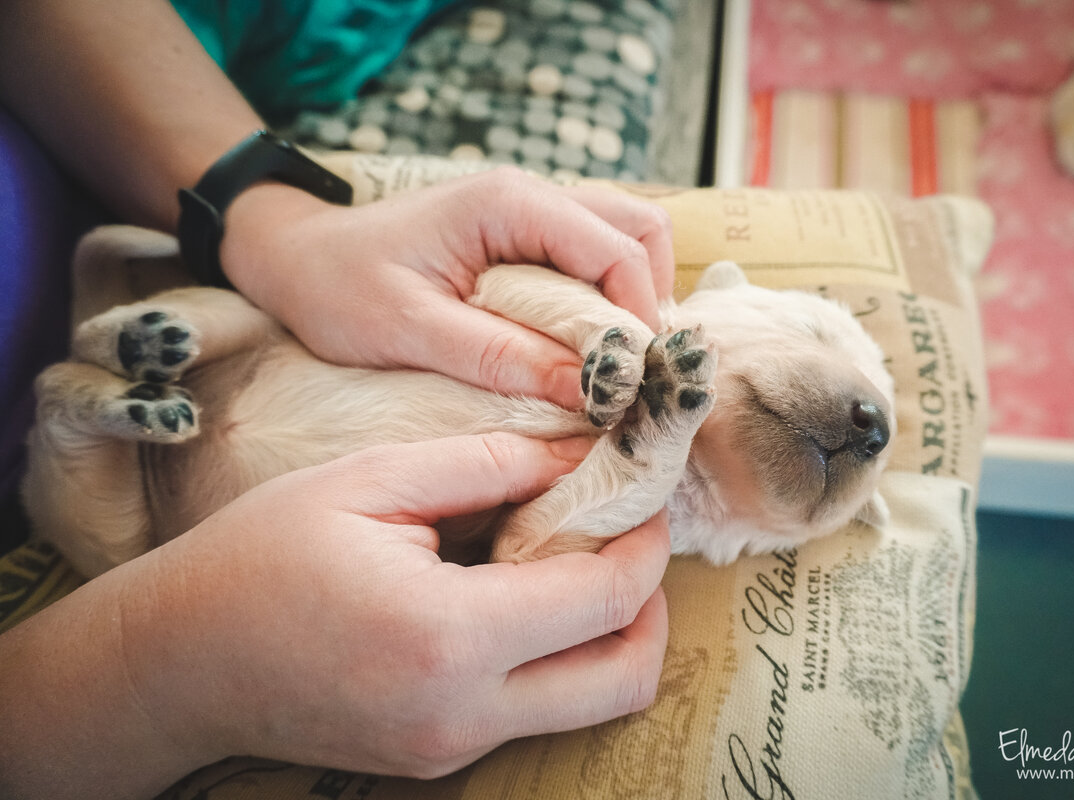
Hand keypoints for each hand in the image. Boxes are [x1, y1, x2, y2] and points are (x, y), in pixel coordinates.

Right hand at [121, 433, 670, 779]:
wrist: (175, 663)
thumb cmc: (258, 557)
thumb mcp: (370, 480)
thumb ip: (487, 463)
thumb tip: (575, 454)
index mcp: (448, 635)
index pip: (606, 597)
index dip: (645, 541)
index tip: (642, 495)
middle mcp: (463, 711)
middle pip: (626, 678)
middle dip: (652, 604)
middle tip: (629, 539)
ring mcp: (450, 747)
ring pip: (589, 705)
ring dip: (609, 636)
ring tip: (580, 563)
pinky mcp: (437, 757)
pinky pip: (534, 711)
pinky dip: (556, 657)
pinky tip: (524, 599)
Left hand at [220, 168, 675, 407]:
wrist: (295, 259)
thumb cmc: (339, 288)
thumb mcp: (410, 331)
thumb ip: (500, 357)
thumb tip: (587, 391)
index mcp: (508, 204)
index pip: (616, 251)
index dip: (638, 321)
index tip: (633, 385)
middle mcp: (532, 196)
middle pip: (639, 232)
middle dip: (648, 304)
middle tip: (630, 374)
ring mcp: (532, 213)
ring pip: (625, 241)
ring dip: (632, 301)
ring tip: (612, 367)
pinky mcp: (525, 238)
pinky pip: (593, 258)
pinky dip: (607, 301)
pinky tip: (586, 351)